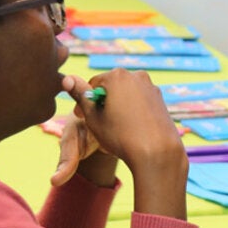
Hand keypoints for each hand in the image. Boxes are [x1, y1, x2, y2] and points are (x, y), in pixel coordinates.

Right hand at [60, 70, 188, 217]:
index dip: (86, 102)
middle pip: (111, 88)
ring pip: (126, 95)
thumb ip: (80, 96)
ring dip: (118, 107)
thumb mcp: (93, 117)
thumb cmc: (121, 135)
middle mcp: (136, 75)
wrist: (157, 152)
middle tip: (99, 124)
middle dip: (103, 103)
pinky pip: (140, 102)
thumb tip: (67, 79)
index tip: (81, 117)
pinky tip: (133, 129)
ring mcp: (151, 86)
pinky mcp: (160, 99)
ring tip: (117, 128)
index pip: (93, 85)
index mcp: (117, 76)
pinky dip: (134, 111)